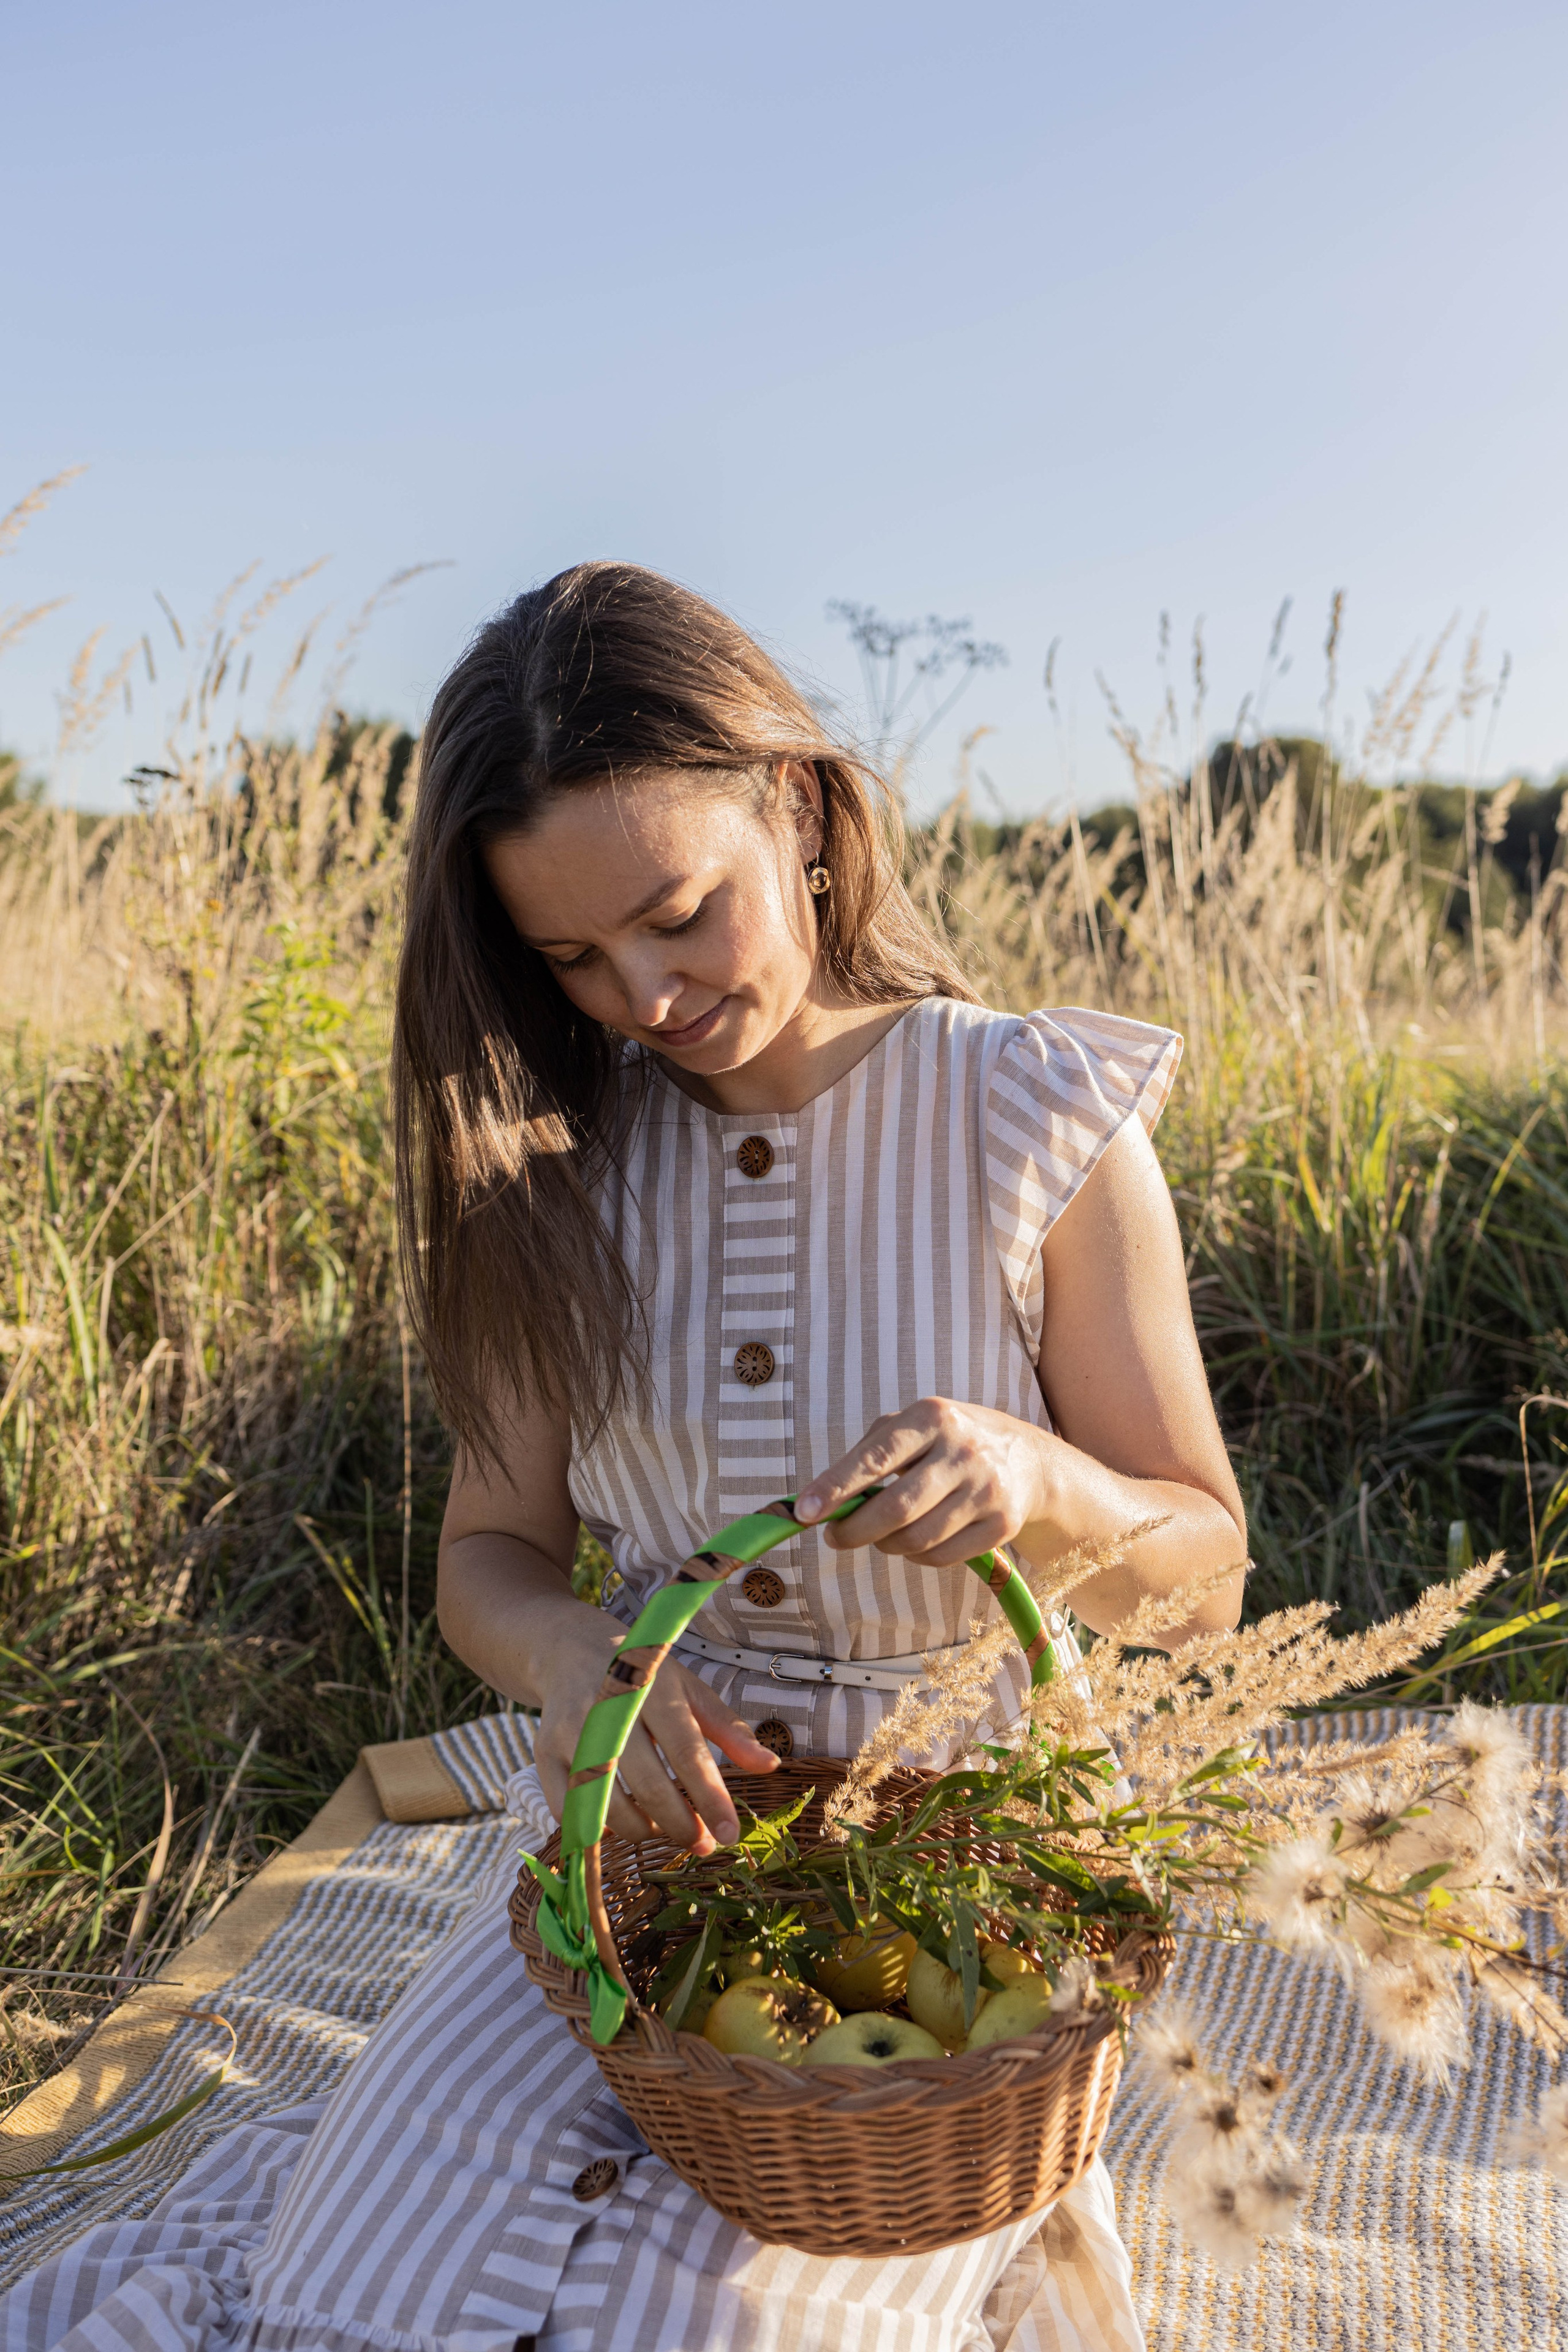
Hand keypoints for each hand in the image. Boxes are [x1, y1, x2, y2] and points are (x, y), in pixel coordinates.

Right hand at [532, 1605, 779, 1855]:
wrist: (571, 1650)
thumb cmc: (644, 1676)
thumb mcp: (689, 1690)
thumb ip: (729, 1730)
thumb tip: (770, 1767)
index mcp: (654, 1688)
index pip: (686, 1751)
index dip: (710, 1798)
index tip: (730, 1835)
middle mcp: (608, 1709)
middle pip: (648, 1785)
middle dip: (680, 1825)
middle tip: (701, 1844)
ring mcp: (570, 1732)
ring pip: (608, 1804)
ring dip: (642, 1829)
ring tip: (663, 1826)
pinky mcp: (544, 1754)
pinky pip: (569, 1810)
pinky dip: (598, 1826)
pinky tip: (622, 1819)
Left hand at [793, 1398, 1052, 1566]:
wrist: (1029, 1460)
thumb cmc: (950, 1441)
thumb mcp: (915, 1425)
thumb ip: (868, 1452)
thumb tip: (819, 1498)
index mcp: (932, 1417)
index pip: (876, 1458)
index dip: (835, 1488)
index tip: (804, 1512)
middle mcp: (964, 1450)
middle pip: (896, 1509)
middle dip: (854, 1530)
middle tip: (835, 1537)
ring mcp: (987, 1489)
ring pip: (917, 1539)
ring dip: (885, 1545)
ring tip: (879, 1536)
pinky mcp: (1002, 1524)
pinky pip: (941, 1557)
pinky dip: (917, 1557)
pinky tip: (914, 1543)